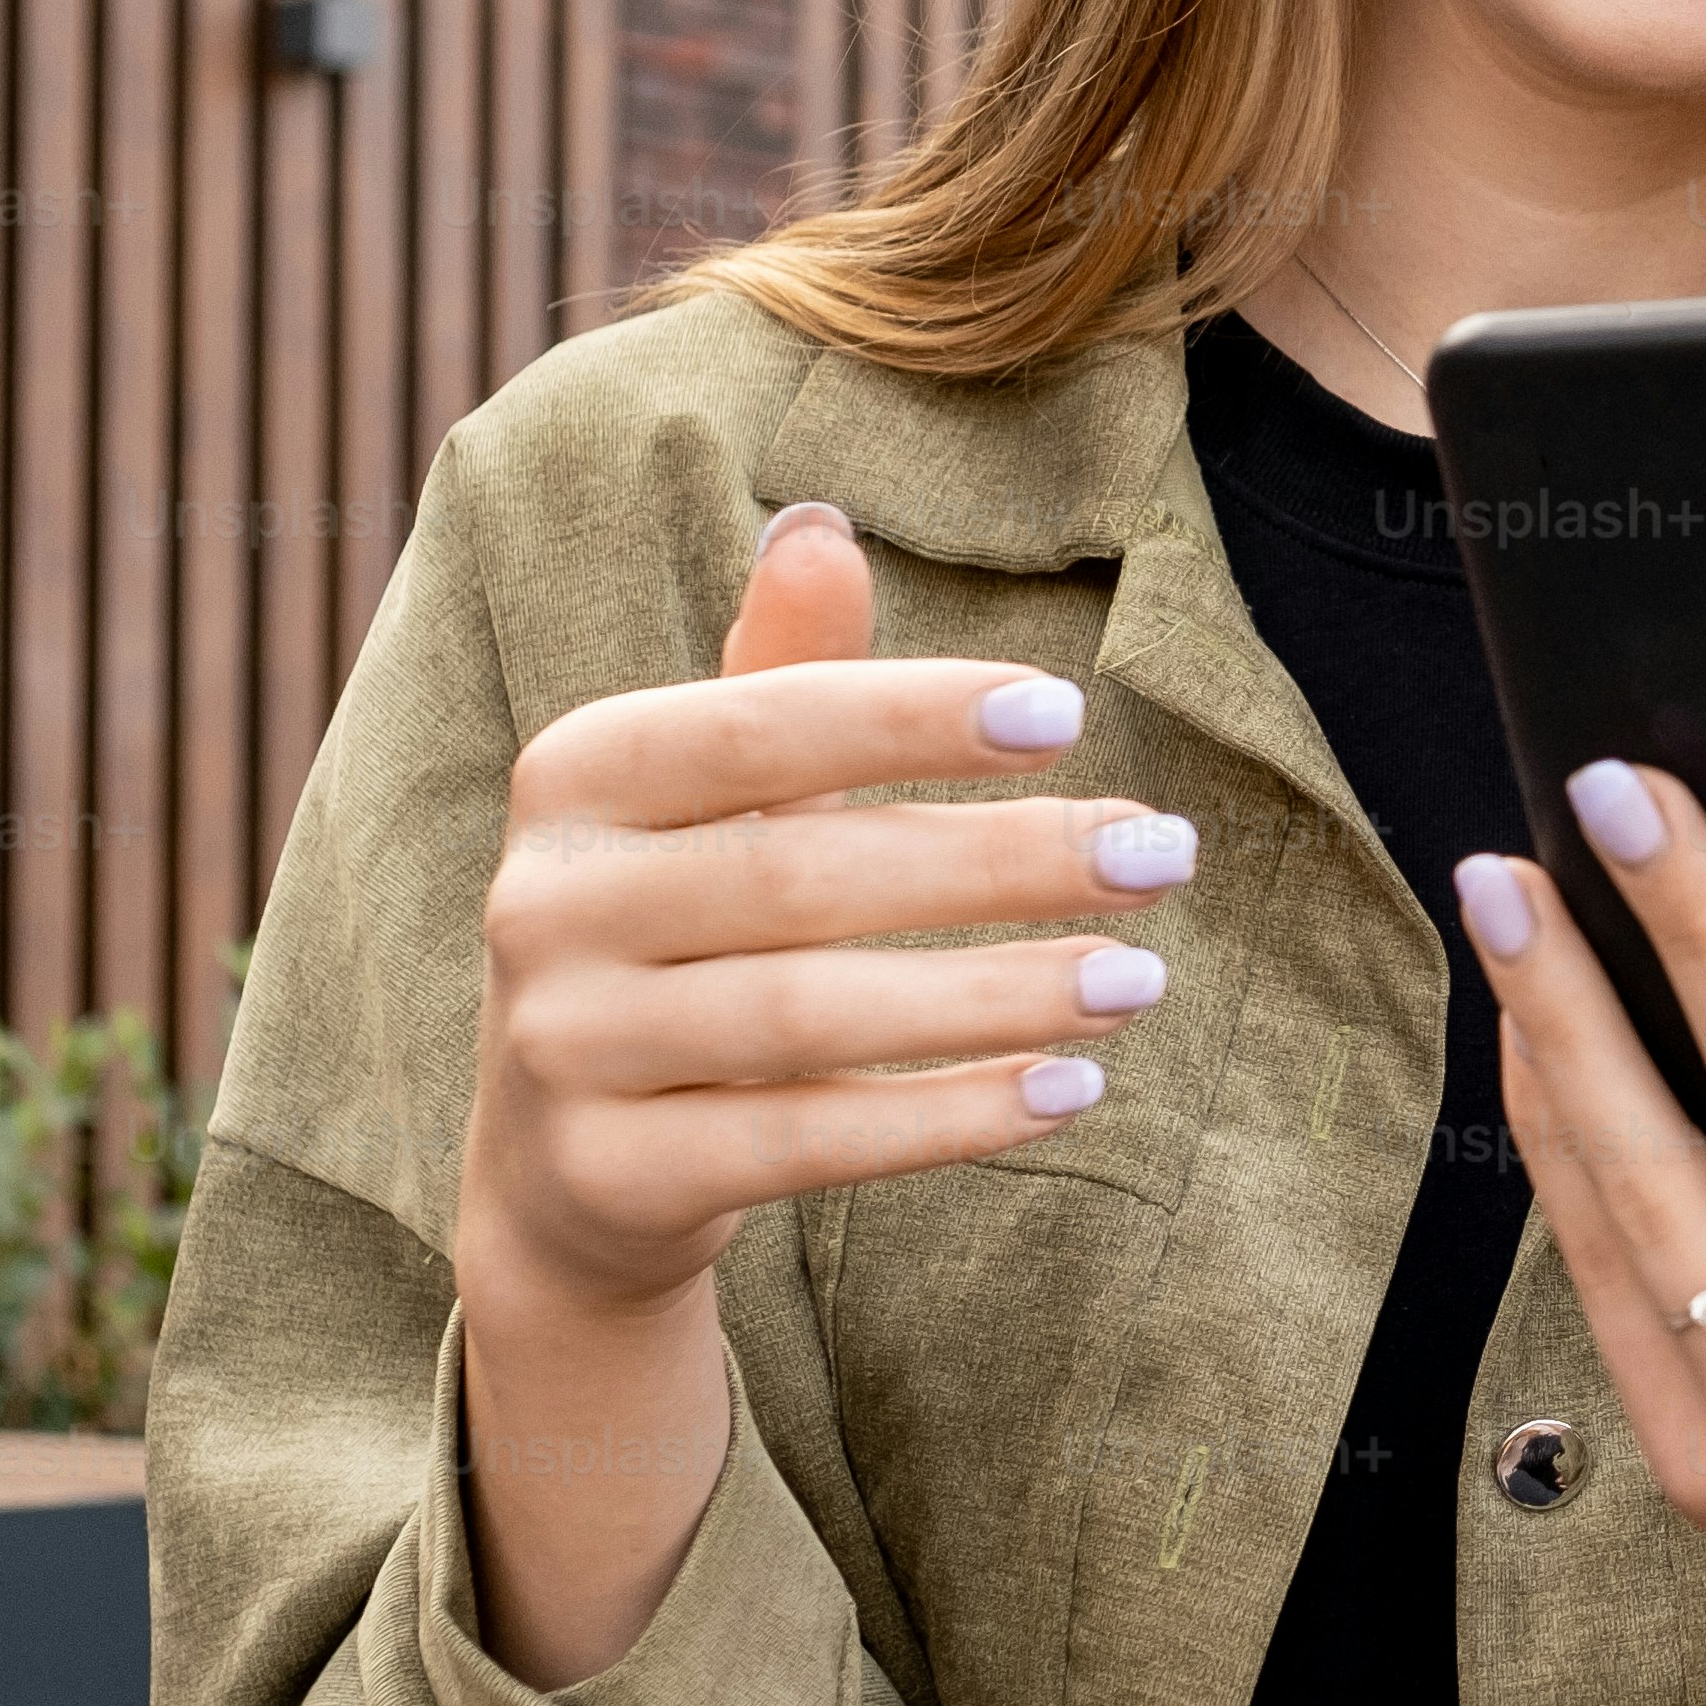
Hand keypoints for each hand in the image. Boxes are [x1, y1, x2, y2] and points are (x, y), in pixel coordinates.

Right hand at [447, 499, 1197, 1684]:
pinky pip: (803, 1143)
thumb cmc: (682, 935)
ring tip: (1139, 981)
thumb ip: (781, 678)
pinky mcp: (608, 1178)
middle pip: (801, 875)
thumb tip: (825, 528)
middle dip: (999, 860)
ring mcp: (563, 1050)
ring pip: (808, 1018)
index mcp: (574, 777)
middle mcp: (543, 905)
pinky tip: (1068, 1089)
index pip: (757, 728)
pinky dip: (946, 1118)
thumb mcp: (716, 803)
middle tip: (1163, 853)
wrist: (567, 1169)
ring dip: (994, 995)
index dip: (910, 716)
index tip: (1071, 712)